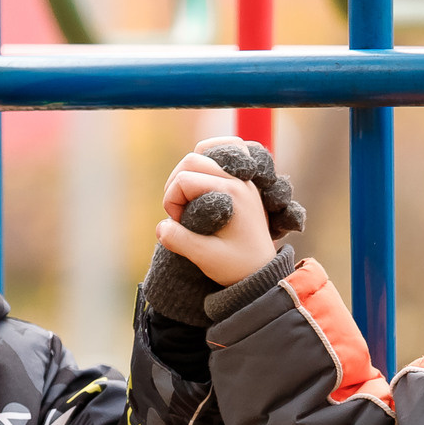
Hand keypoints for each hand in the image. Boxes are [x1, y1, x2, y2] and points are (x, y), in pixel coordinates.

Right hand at [156, 139, 284, 287]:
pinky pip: (218, 158)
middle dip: (174, 184)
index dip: (171, 201)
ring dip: (185, 173)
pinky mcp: (239, 183)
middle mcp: (238, 180)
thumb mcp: (206, 257)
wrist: (262, 271)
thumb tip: (161, 226)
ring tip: (183, 199)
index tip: (177, 224)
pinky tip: (196, 185)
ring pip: (203, 153)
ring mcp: (241, 179)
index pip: (185, 180)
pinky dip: (202, 166)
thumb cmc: (237, 266)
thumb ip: (179, 241)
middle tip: (177, 211)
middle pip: (193, 159)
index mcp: (231, 193)